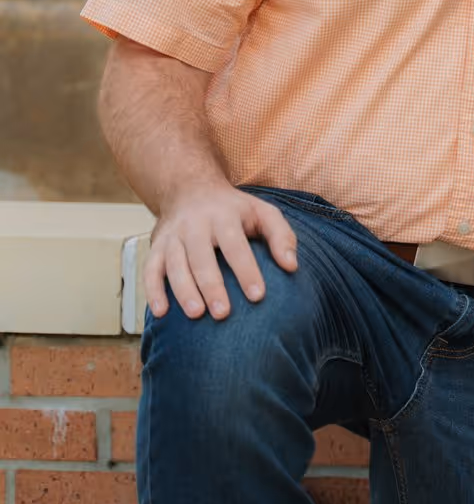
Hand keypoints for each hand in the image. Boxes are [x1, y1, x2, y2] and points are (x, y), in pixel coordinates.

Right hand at [144, 186, 297, 321]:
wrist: (190, 188)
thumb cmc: (235, 209)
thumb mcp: (263, 212)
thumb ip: (281, 236)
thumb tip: (292, 267)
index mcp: (224, 216)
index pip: (235, 245)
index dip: (246, 271)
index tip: (258, 296)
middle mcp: (195, 224)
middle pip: (201, 257)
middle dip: (211, 285)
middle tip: (223, 313)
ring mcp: (173, 235)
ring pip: (175, 264)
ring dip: (183, 290)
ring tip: (196, 314)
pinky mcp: (157, 246)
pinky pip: (150, 269)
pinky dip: (153, 290)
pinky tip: (161, 312)